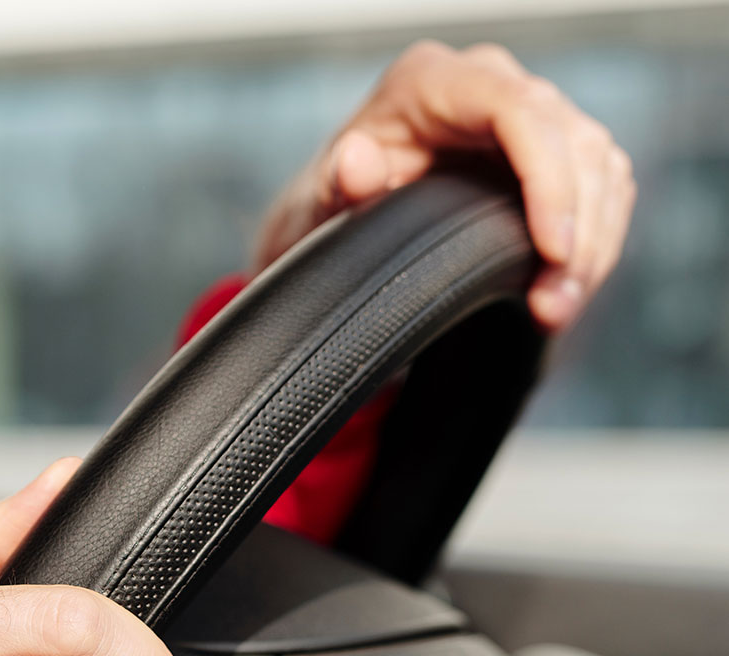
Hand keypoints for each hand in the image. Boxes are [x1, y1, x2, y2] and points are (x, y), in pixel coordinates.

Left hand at [254, 41, 635, 331]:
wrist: (341, 211)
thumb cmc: (331, 202)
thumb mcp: (318, 202)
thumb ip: (335, 185)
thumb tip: (355, 161)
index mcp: (430, 82)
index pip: (519, 110)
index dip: (548, 179)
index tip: (551, 249)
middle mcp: (487, 84)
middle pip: (573, 142)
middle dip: (577, 231)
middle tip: (552, 305)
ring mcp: (526, 112)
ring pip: (598, 168)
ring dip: (592, 246)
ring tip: (555, 311)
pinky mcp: (552, 148)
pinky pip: (600, 187)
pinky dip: (595, 243)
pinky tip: (567, 290)